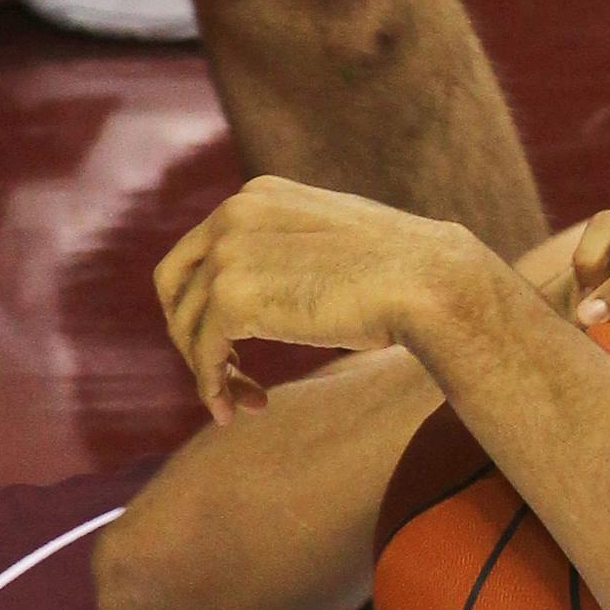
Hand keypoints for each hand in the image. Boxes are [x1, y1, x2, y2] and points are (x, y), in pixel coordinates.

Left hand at [154, 176, 513, 423]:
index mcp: (258, 196)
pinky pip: (202, 354)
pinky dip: (211, 388)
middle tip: (224, 376)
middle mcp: (232, 215)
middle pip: (176, 285)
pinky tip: (233, 413)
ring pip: (188, 326)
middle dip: (192, 335)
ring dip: (210, 372)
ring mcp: (228, 254)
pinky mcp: (232, 297)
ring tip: (242, 405)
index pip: (201, 252)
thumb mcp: (338, 244)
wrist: (433, 284)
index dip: (206, 303)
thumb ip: (297, 252)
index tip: (237, 345)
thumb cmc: (408, 276)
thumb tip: (283, 288)